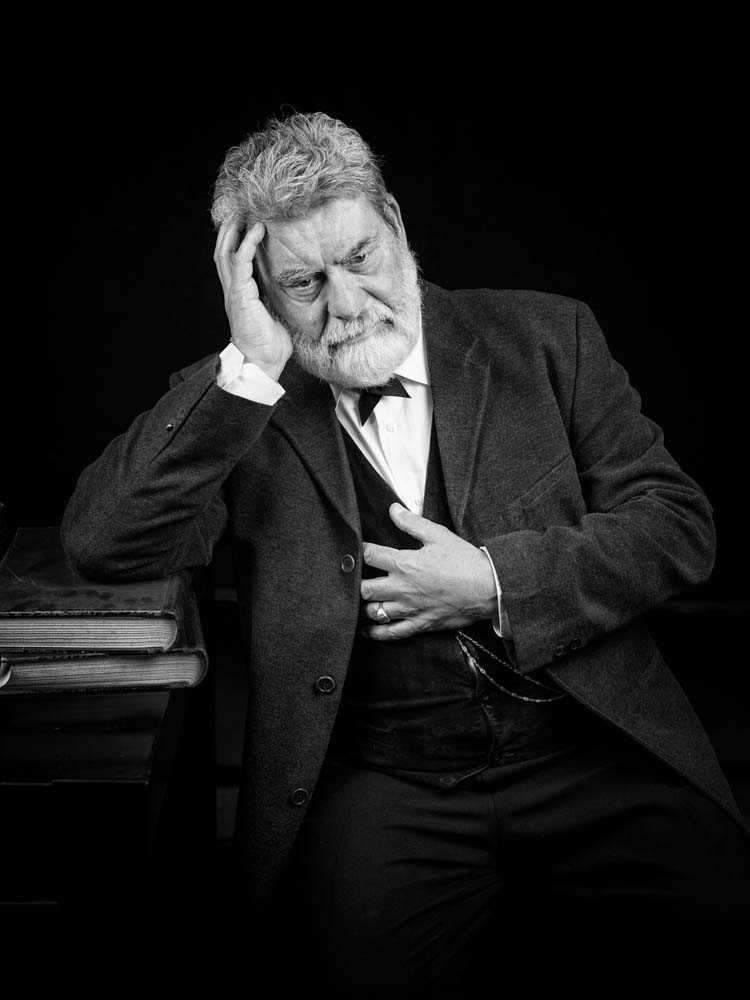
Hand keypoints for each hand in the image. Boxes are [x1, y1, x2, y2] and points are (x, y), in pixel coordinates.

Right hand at [213, 220, 291, 379]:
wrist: (263, 361)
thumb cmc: (270, 343)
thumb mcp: (276, 312)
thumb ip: (277, 297)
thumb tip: (296, 286)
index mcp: (240, 294)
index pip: (232, 261)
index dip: (235, 241)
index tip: (245, 223)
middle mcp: (233, 290)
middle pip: (222, 252)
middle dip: (228, 230)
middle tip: (238, 210)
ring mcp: (234, 291)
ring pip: (226, 253)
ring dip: (234, 231)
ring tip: (243, 212)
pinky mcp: (240, 294)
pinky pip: (240, 262)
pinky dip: (248, 244)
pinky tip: (256, 230)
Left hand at [360, 503, 497, 640]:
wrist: (487, 589)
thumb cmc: (464, 561)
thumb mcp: (438, 535)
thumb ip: (412, 522)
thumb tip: (393, 509)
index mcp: (404, 564)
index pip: (369, 555)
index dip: (358, 551)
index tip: (355, 550)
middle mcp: (401, 588)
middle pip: (364, 588)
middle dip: (355, 583)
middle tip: (354, 579)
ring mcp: (409, 609)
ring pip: (373, 612)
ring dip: (364, 607)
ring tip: (361, 602)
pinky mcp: (419, 624)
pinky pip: (391, 633)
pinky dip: (376, 634)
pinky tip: (367, 631)